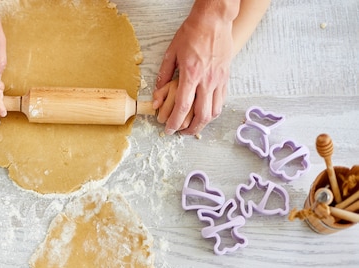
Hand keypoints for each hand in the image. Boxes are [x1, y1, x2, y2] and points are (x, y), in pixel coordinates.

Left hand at [153, 1, 236, 135]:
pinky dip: (213, 111)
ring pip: (215, 111)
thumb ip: (164, 76)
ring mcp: (219, 79)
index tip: (168, 130)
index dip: (175, 122)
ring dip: (203, 123)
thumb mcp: (171, 52)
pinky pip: (222, 101)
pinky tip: (205, 113)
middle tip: (180, 132)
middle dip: (190, 129)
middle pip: (202, 115)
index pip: (183, 107)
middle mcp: (208, 80)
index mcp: (192, 74)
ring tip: (193, 126)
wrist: (214, 20)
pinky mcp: (226, 77)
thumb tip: (157, 96)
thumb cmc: (192, 33)